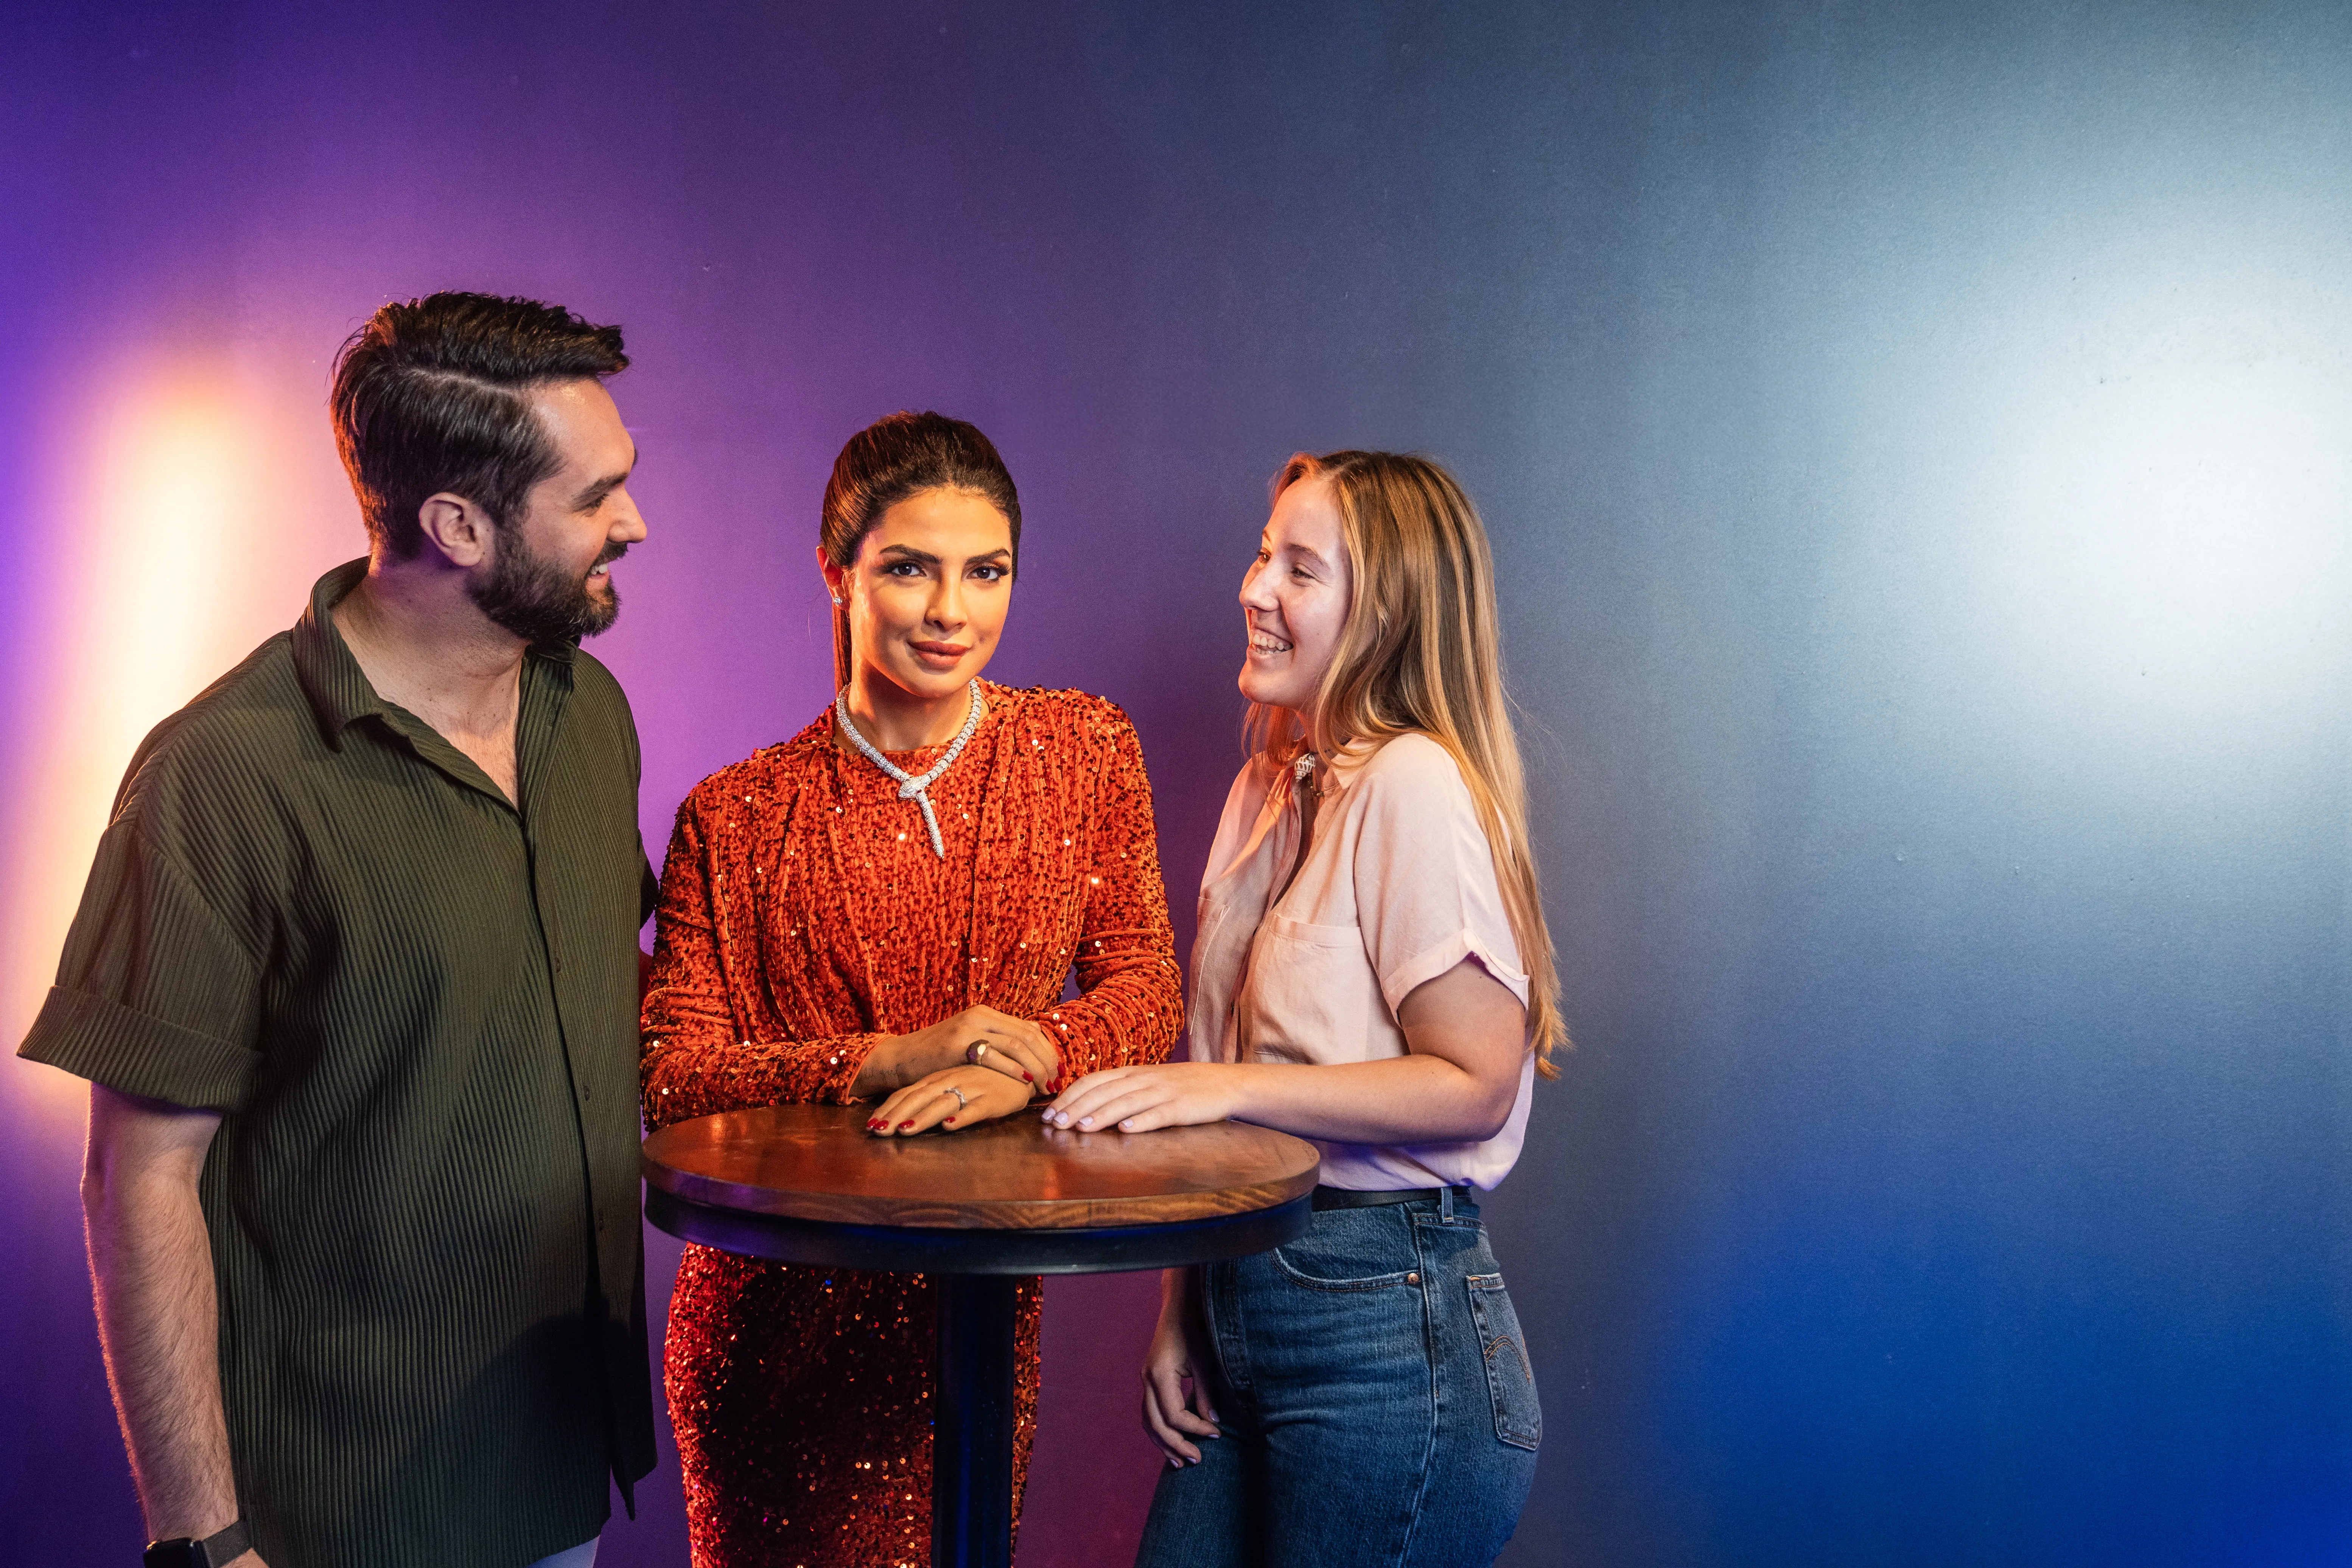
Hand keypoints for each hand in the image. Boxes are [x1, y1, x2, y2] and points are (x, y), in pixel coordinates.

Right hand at [855, 1006, 1062, 1097]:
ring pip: (1017, 1044)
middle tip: (1059, 1081)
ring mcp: (969, 1028)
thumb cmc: (938, 1058)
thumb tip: (1031, 1059)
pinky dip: (1016, 1069)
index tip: (1060, 1071)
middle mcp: (981, 1016)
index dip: (1049, 1051)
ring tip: (1047, 1086)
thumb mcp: (970, 1044)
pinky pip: (995, 1055)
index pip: (1030, 1029)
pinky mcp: (958, 1044)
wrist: (900, 1058)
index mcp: (987, 1014)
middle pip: (1028, 1036)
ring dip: (1038, 1067)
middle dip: (1048, 1060)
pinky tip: (1027, 1081)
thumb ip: (997, 1046)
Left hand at [867, 1064, 1035, 1135]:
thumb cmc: (985, 1078)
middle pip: (920, 1098)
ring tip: (905, 1131)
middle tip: (878, 1132)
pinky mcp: (994, 1098)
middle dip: (897, 1115)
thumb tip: (903, 1115)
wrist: (1024, 1069)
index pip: (909, 1093)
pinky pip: (977, 1108)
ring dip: (924, 1117)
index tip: (871, 1125)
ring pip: (944, 1103)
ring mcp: (973, 1087)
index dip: (889, 1108)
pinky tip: (950, 1125)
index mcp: (940, 1078)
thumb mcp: (955, 1084)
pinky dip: (963, 1116)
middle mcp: (952, 1080)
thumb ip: (933, 1096)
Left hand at [1042, 1063, 1239, 1133]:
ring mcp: (1164, 1092)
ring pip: (1127, 1102)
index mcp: (1133, 1072)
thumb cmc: (1183, 1086)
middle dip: (1076, 1107)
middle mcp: (1144, 1079)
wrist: (1227, 1083)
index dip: (1069, 1096)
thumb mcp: (1149, 1082)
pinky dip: (1142, 1121)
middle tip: (1055, 1124)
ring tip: (1081, 1128)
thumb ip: (1121, 1091)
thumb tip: (1085, 1106)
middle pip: (1104, 1091)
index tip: (1048, 1113)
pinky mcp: (1183, 1107)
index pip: (1093, 1080)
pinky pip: (1160, 1114)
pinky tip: (1126, 1130)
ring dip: (1101, 1115)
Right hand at [1141, 1270, 1219, 1464]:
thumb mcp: (1205, 1360)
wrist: (1180, 1304)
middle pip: (1156, 1424)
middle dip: (1176, 1445)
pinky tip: (1173, 1440)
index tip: (1216, 1435)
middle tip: (1196, 1460)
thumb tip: (1212, 1422)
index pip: (1175, 1415)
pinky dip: (1160, 1429)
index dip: (1196, 1428)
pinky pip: (1149, 1412)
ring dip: (1164, 1443)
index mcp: (1160, 1374)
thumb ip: (1206, 1393)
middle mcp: (1147, 1379)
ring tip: (1180, 1462)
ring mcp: (1146, 1379)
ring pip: (1148, 1421)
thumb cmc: (1195, 1328)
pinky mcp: (1150, 1379)